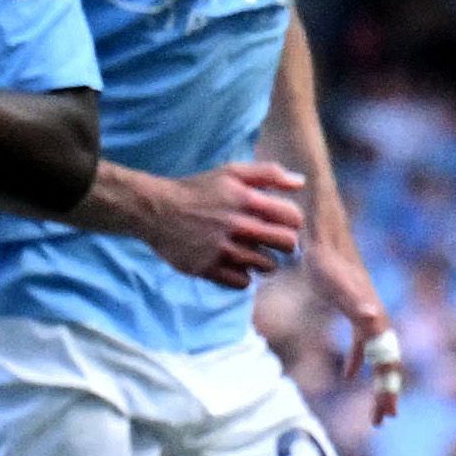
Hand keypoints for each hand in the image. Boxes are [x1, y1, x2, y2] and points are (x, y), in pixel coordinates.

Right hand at [97, 160, 307, 286]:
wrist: (155, 210)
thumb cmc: (197, 190)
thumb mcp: (230, 172)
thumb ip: (267, 173)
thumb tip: (300, 182)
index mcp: (246, 199)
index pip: (293, 218)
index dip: (292, 221)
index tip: (280, 222)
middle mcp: (237, 225)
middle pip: (287, 244)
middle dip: (284, 244)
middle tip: (271, 242)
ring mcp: (222, 249)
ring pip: (267, 266)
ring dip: (263, 261)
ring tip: (249, 252)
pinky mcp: (208, 269)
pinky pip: (243, 282)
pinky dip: (242, 276)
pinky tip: (232, 264)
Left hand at [314, 248, 405, 419]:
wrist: (324, 236)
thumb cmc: (327, 261)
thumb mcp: (337, 285)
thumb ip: (356, 304)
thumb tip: (374, 319)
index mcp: (376, 321)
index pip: (387, 363)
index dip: (386, 389)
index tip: (384, 414)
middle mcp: (377, 319)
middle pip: (387, 363)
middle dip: (386, 393)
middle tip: (382, 420)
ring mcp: (368, 315)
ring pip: (378, 356)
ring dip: (377, 382)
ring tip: (376, 407)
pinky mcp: (354, 310)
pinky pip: (361, 344)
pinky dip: (357, 361)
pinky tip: (348, 375)